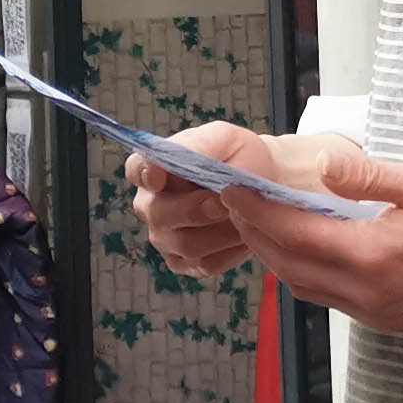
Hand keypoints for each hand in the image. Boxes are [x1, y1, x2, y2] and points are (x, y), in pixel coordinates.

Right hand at [125, 123, 352, 279]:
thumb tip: (185, 159)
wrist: (265, 183)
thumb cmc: (240, 156)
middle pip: (161, 215)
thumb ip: (202, 145)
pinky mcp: (185, 263)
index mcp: (153, 168)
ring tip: (246, 215)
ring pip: (187, 244)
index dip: (145, 175)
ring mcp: (165, 238)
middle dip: (196, 210)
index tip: (159, 177)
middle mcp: (151, 205)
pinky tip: (245, 233)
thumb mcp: (225, 138)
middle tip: (225, 203)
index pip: (137, 170)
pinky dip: (231, 250)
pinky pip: (206, 263)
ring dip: (222, 231)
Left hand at [221, 147, 402, 333]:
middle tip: (235, 200)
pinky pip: (327, 297)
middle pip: (289, 264)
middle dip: (256, 232)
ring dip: (276, 255)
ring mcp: (374, 311)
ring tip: (259, 221)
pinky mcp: (383, 319)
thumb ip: (369, 176)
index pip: (294, 233)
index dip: (257, 211)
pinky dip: (303, 272)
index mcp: (372, 255)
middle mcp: (366, 292)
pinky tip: (302, 248)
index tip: (232, 188)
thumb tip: (323, 167)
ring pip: (303, 286)